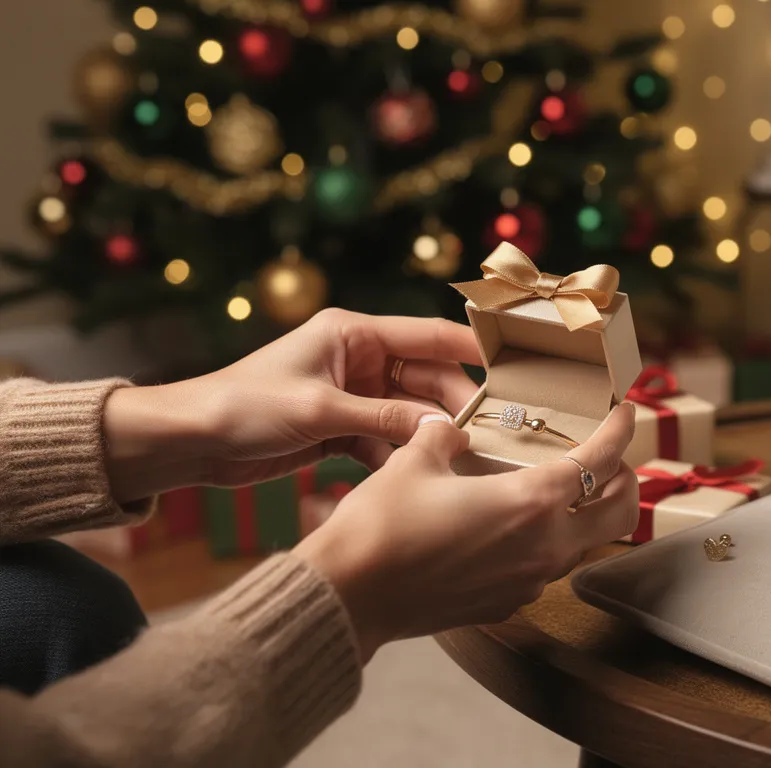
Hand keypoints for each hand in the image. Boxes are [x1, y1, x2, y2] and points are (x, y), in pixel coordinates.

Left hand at [104, 308, 482, 501]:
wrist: (189, 441)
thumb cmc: (244, 406)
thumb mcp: (320, 411)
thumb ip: (384, 418)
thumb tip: (440, 427)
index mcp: (353, 334)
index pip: (427, 336)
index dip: (468, 349)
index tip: (509, 370)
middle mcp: (357, 359)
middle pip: (423, 379)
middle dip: (451, 405)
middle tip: (484, 434)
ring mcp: (350, 395)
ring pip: (407, 412)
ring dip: (426, 434)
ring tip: (460, 458)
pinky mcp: (339, 428)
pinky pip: (383, 438)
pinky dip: (397, 455)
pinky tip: (415, 473)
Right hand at [293, 403, 638, 661]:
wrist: (350, 597)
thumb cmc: (381, 527)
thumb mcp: (415, 460)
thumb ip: (445, 437)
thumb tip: (451, 431)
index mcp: (533, 502)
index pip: (600, 459)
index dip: (620, 430)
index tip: (625, 411)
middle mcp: (545, 546)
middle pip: (621, 512)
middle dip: (624, 478)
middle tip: (607, 457)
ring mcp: (530, 581)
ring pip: (586, 544)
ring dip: (587, 514)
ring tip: (563, 489)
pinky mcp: (507, 603)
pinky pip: (548, 570)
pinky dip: (549, 543)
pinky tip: (518, 529)